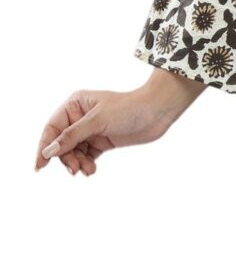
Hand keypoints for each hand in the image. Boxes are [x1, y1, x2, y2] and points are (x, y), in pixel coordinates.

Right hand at [34, 71, 204, 175]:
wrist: (157, 112)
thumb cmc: (128, 108)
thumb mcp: (97, 121)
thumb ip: (71, 136)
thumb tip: (47, 151)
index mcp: (76, 104)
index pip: (52, 128)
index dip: (44, 147)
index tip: (39, 166)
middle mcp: (81, 116)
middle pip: (62, 143)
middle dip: (66, 158)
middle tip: (74, 169)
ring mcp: (92, 129)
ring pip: (74, 152)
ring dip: (77, 162)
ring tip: (87, 170)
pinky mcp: (102, 140)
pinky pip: (86, 156)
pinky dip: (86, 164)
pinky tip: (91, 170)